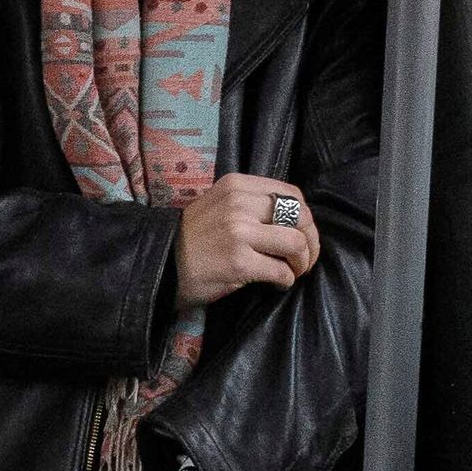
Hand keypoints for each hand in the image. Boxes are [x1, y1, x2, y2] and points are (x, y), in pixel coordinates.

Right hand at [174, 173, 320, 305]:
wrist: (160, 264)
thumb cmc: (193, 238)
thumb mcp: (219, 204)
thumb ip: (251, 203)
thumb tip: (294, 220)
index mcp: (236, 185)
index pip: (291, 194)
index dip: (305, 218)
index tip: (302, 235)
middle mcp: (239, 204)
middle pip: (300, 217)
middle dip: (311, 242)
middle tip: (305, 259)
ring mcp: (239, 233)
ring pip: (296, 244)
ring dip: (302, 263)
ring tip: (293, 272)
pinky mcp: (239, 263)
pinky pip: (281, 272)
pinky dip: (285, 281)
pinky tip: (276, 284)